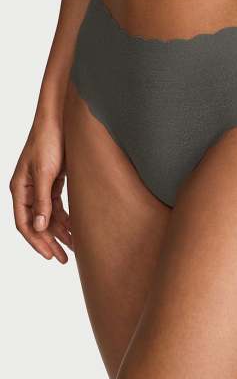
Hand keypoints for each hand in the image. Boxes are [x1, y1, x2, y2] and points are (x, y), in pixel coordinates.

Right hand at [10, 119, 72, 262]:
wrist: (60, 120)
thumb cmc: (48, 141)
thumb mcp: (45, 172)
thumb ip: (42, 200)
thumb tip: (40, 226)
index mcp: (20, 188)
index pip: (25, 223)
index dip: (37, 241)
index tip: (50, 256)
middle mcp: (28, 190)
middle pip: (38, 223)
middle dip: (50, 242)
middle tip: (64, 259)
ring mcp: (41, 186)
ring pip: (49, 216)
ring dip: (60, 232)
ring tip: (74, 248)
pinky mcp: (54, 181)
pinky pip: (57, 206)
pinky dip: (66, 218)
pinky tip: (75, 228)